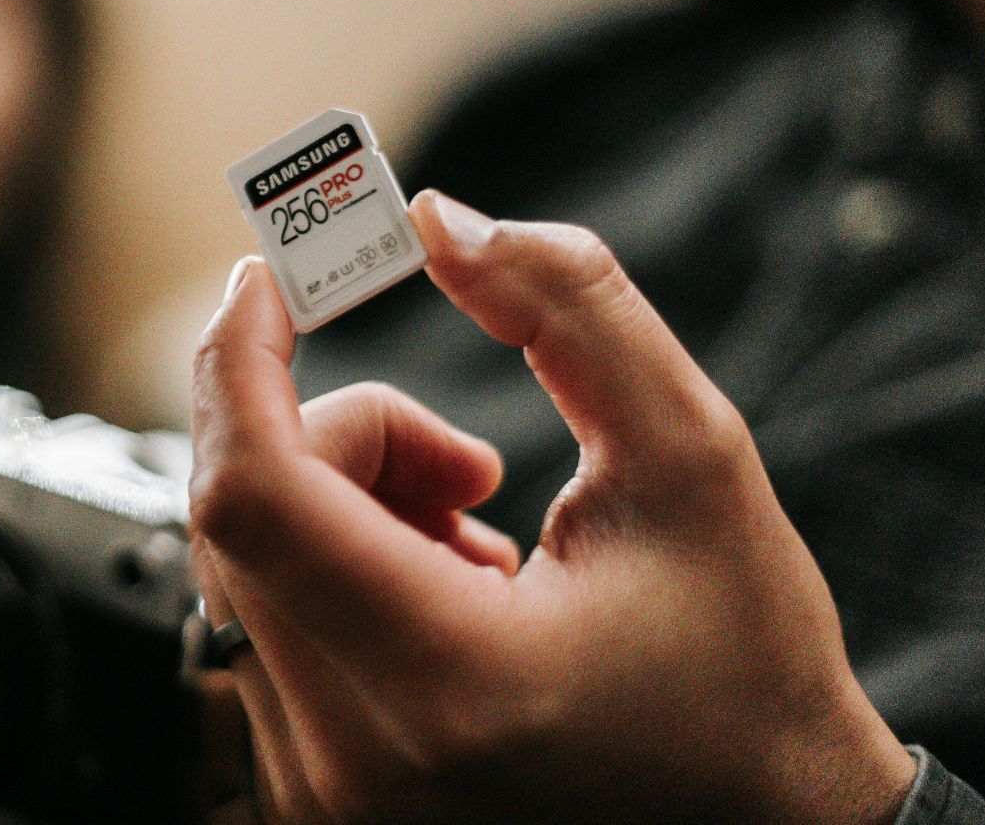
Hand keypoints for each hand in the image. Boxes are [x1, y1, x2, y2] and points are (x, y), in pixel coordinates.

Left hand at [189, 192, 916, 824]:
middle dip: (339, 435)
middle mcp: (356, 760)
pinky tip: (442, 592)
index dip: (240, 360)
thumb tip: (438, 217)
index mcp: (452, 680)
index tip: (269, 280)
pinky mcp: (311, 796)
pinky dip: (331, 565)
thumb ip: (570, 310)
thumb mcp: (692, 457)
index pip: (257, 492)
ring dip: (340, 502)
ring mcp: (321, 792)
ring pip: (241, 562)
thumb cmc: (744, 663)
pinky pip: (258, 625)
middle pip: (242, 513)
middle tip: (463, 456)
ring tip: (477, 537)